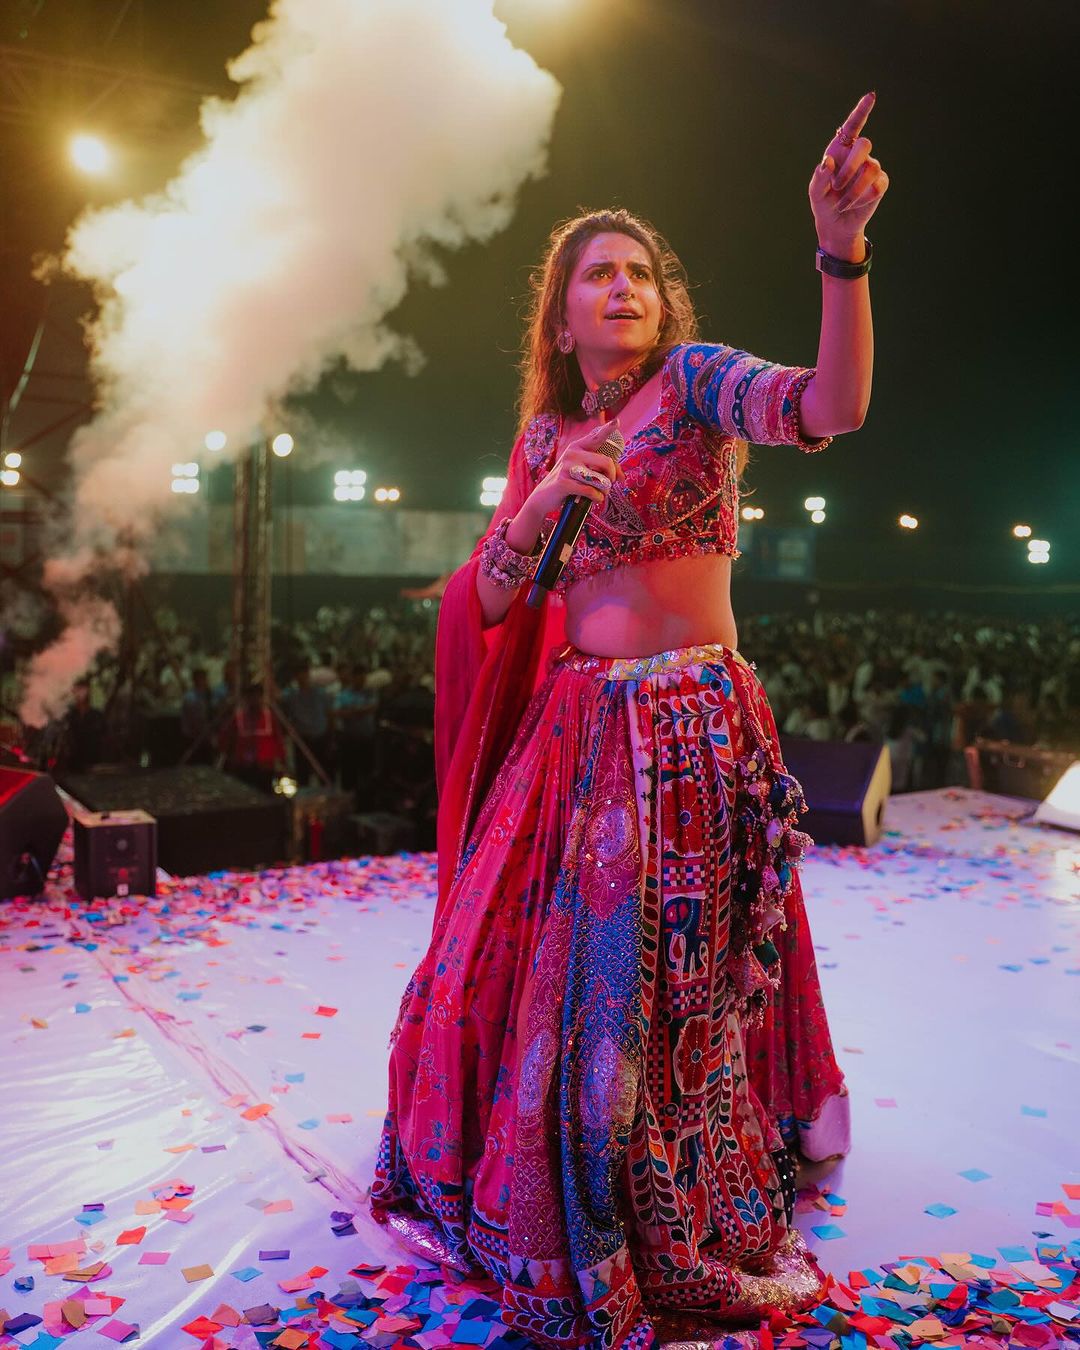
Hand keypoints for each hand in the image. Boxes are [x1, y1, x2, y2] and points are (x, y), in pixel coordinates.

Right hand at [527, 419, 624, 518]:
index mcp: (577, 447)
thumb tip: (621, 478)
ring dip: (604, 490)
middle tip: (610, 484)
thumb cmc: (568, 482)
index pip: (596, 437)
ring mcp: (566, 467)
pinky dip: (596, 497)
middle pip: (606, 462)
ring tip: (600, 493)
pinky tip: (595, 499)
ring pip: (599, 479)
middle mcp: (572, 453)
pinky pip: (590, 491)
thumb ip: (601, 470)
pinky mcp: (563, 483)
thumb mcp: (583, 470)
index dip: (607, 430)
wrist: (543, 497)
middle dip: (613, 476)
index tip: (617, 421)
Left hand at [808, 92, 889, 257]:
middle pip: (865, 144)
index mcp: (840, 150)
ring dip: (854, 189)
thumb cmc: (823, 203)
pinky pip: (876, 186)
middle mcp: (858, 155)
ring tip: (842, 203)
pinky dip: (861, 199)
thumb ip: (819, 178)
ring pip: (870, 169)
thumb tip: (828, 162)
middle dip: (850, 167)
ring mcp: (871, 167)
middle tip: (837, 186)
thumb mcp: (815, 193)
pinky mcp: (880, 183)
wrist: (836, 224)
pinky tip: (853, 205)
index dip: (862, 111)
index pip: (852, 126)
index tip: (871, 96)